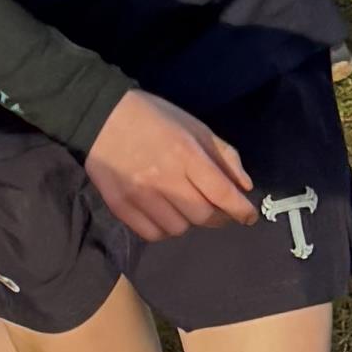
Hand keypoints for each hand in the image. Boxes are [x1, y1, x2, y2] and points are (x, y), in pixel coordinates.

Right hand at [84, 88, 258, 240]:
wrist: (101, 117)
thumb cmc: (155, 118)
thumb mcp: (195, 126)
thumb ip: (223, 155)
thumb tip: (244, 187)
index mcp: (187, 154)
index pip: (222, 194)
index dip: (241, 210)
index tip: (249, 217)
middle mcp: (165, 179)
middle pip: (202, 216)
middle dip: (218, 217)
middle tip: (217, 210)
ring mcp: (140, 195)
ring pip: (179, 228)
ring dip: (189, 221)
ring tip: (185, 207)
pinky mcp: (120, 206)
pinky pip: (152, 234)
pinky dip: (164, 229)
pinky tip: (165, 214)